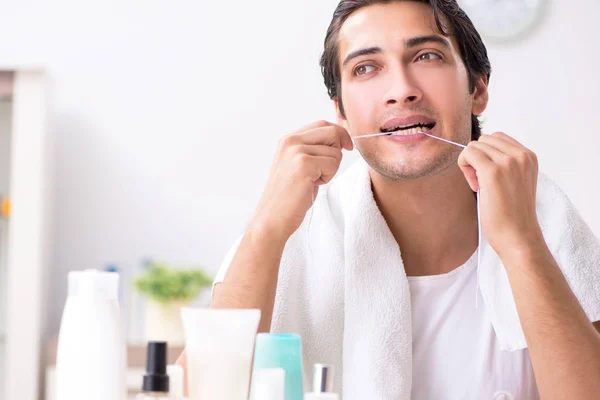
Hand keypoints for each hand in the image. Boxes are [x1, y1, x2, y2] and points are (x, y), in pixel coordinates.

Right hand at [252, 121, 352, 238]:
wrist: (273, 217)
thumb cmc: (289, 195)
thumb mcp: (298, 164)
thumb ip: (313, 149)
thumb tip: (340, 138)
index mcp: (288, 139)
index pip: (322, 124)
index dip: (339, 133)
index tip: (346, 147)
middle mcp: (290, 141)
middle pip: (332, 131)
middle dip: (339, 150)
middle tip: (326, 170)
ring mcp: (296, 151)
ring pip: (335, 151)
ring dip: (331, 169)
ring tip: (313, 181)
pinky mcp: (304, 164)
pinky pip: (333, 163)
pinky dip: (328, 177)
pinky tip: (313, 185)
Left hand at [458, 132, 541, 257]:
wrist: (518, 236)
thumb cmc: (512, 214)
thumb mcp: (515, 180)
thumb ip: (505, 163)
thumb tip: (478, 149)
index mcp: (529, 156)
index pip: (497, 138)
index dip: (487, 154)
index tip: (489, 176)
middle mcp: (521, 155)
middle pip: (485, 140)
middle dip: (478, 158)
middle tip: (481, 182)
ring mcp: (508, 162)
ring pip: (475, 145)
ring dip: (470, 164)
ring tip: (480, 186)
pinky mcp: (492, 172)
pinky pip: (467, 153)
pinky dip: (464, 167)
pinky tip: (475, 186)